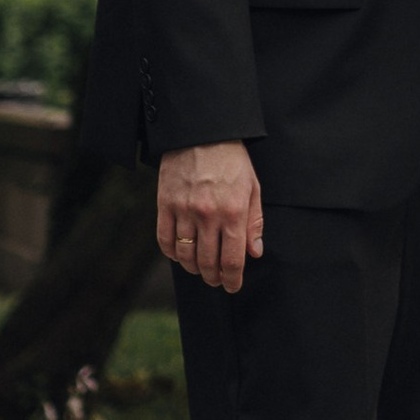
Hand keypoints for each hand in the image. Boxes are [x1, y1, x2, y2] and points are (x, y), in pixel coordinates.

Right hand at [156, 140, 263, 291]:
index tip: (233, 287)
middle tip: (217, 280)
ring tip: (200, 269)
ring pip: (185, 255)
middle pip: (208, 262)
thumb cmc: (231, 160)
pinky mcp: (165, 204)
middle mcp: (208, 215)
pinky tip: (180, 254)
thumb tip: (255, 253)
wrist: (201, 133)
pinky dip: (172, 253)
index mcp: (233, 212)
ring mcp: (184, 210)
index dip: (233, 279)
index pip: (232, 259)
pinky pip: (165, 239)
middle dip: (214, 277)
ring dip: (193, 269)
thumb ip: (254, 222)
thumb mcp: (252, 188)